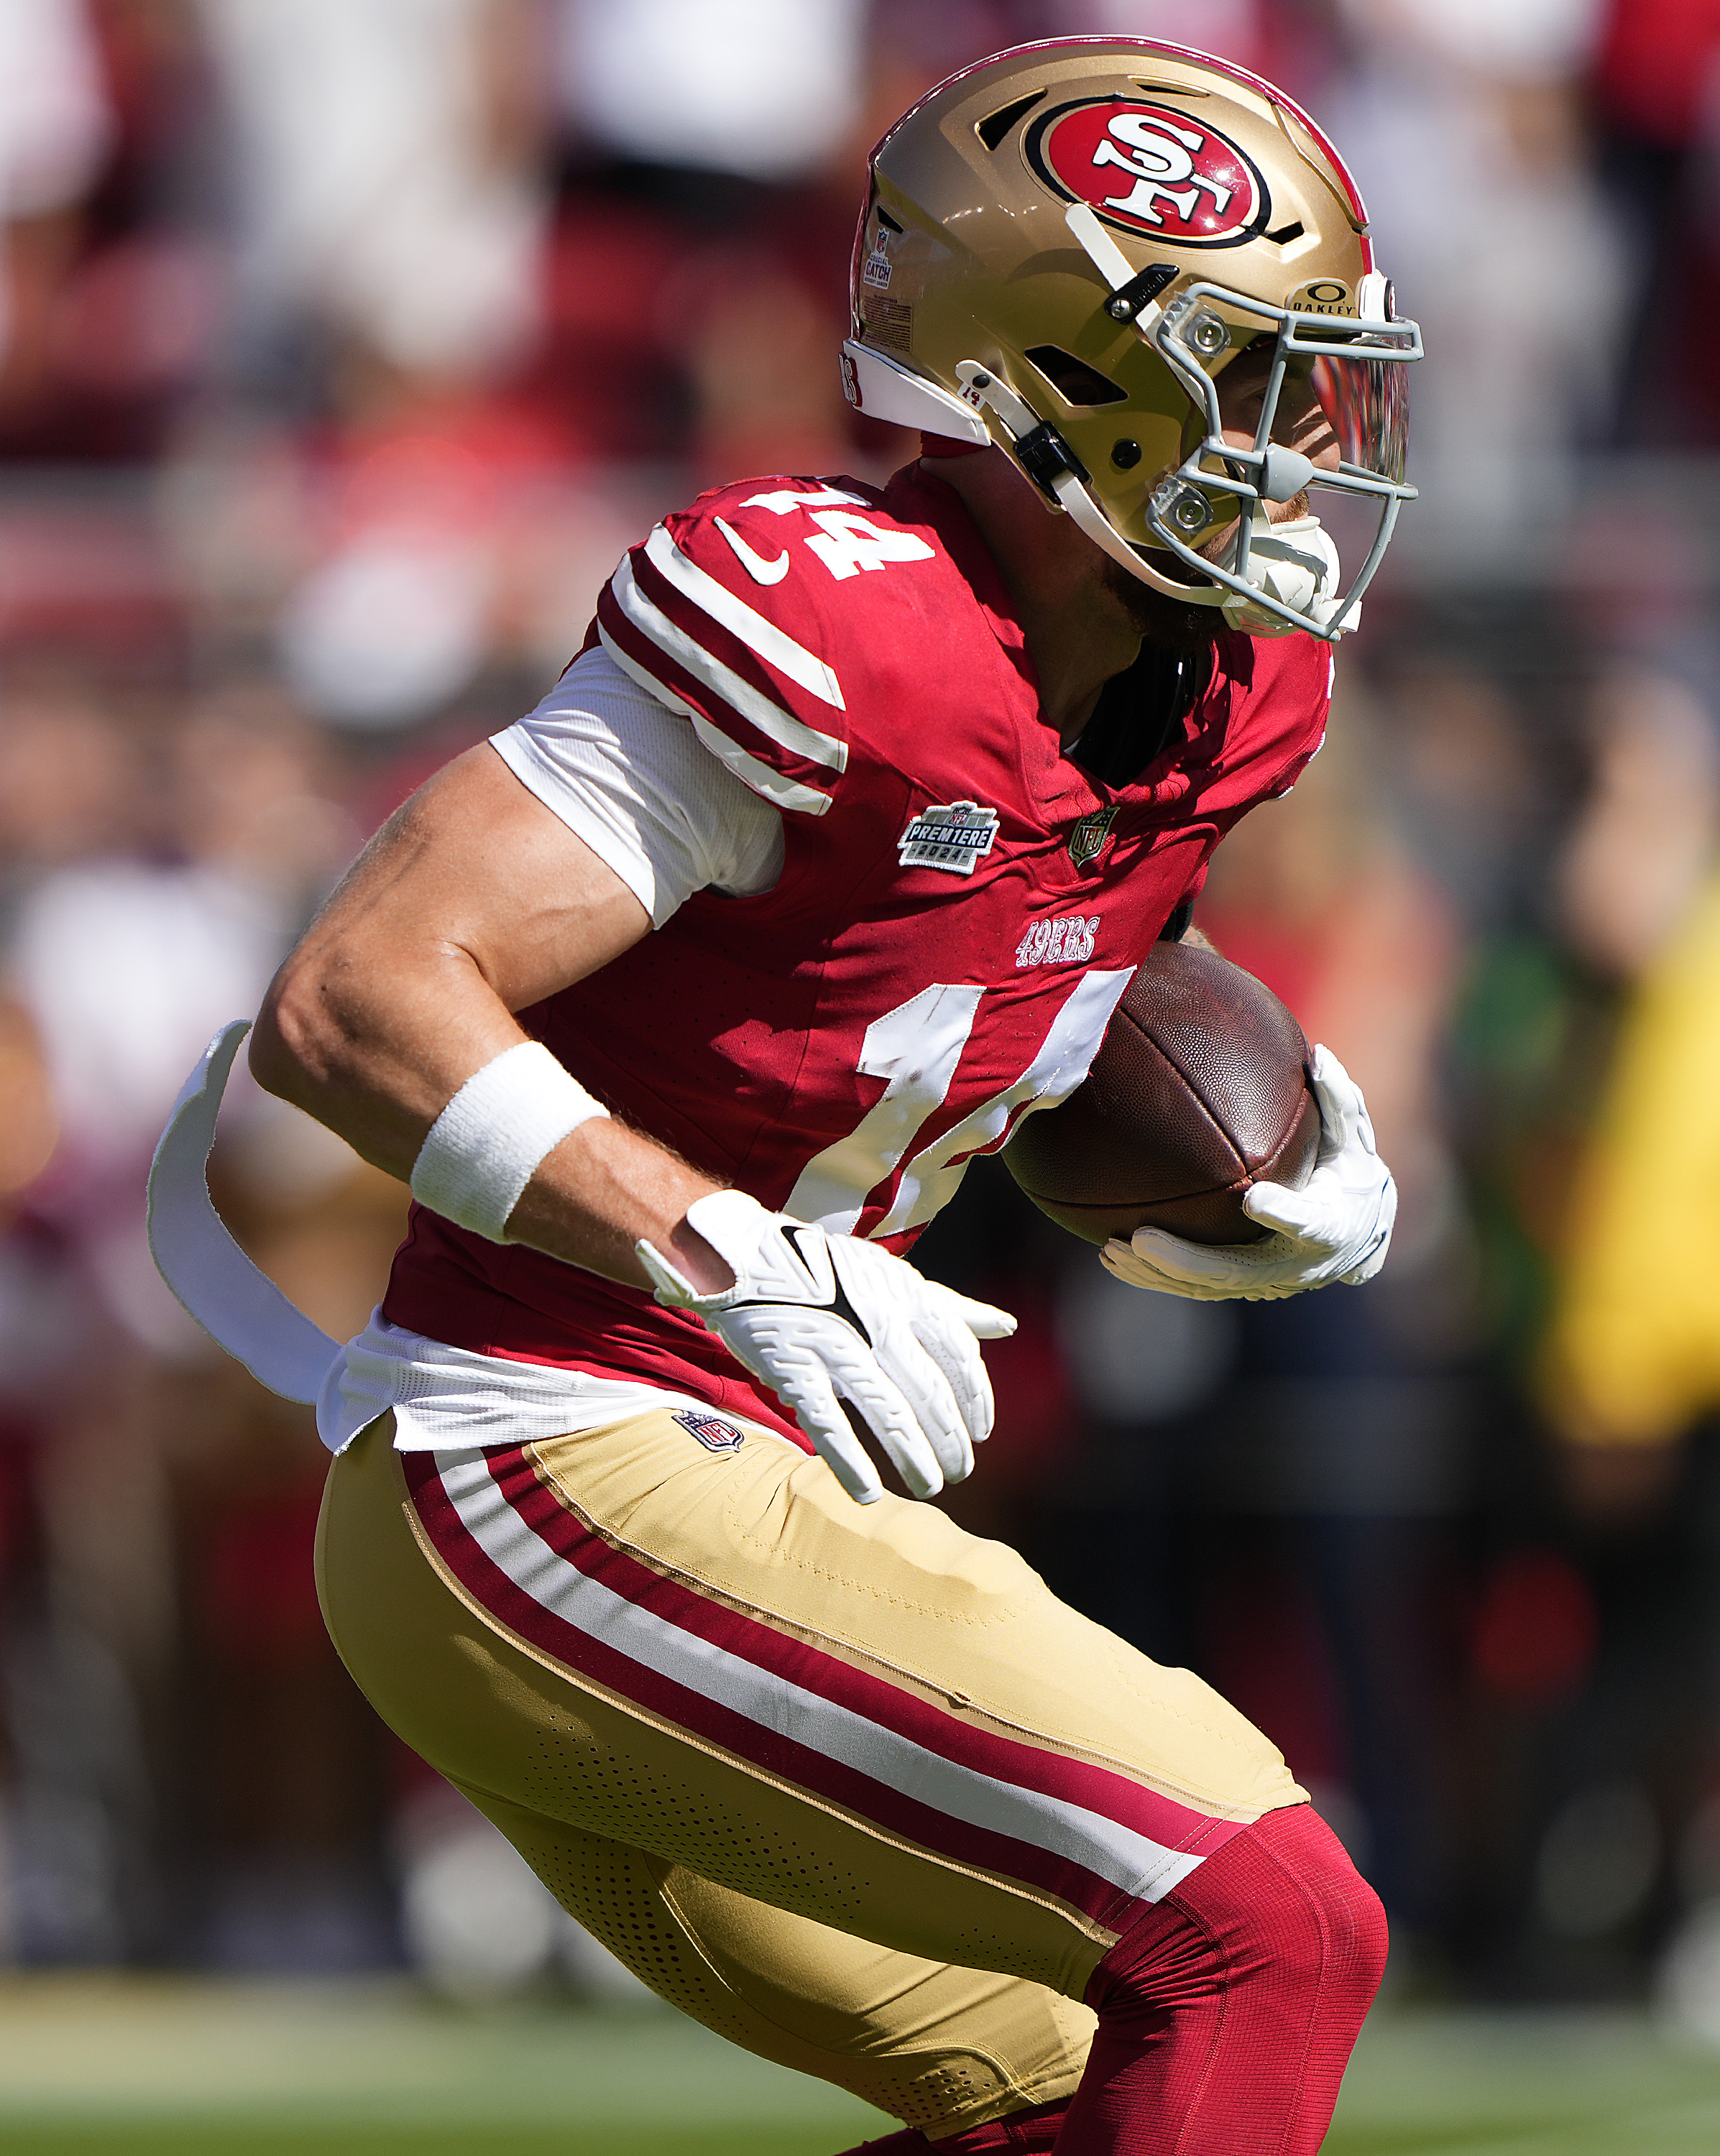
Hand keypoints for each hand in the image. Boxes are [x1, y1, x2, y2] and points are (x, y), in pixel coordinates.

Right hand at [636, 1190, 1014, 1503]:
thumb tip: (1008, 1326)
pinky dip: (851, 1463)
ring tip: (929, 1486)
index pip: (958, 1353)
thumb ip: (950, 1306)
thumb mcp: (895, 1278)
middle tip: (960, 1472)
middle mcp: (877, 1318)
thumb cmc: (829, 1272)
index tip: (982, 1432)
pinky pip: (829, 1424)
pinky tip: (868, 1493)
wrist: (746, 1256)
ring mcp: (835, 1344)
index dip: (975, 1398)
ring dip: (914, 1456)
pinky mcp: (793, 1368)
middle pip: (930, 1391)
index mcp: (906, 1295)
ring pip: (888, 1413)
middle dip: (950, 1438)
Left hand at [1099, 1046, 1394, 1301]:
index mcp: (1332, 1225)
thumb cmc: (1349, 1177)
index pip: (1311, 1224)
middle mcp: (1295, 1265)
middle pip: (1237, 1270)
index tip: (1255, 1200)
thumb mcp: (1354, 1141)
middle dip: (1186, 1258)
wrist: (1356, 1236)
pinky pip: (1192, 1286)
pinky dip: (1153, 1277)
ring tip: (1113, 1250)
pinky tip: (1111, 1257)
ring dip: (1157, 1273)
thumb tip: (1318, 1054)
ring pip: (1206, 1286)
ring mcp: (1264, 1281)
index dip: (1285, 1215)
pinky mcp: (1239, 1285)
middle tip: (1141, 1237)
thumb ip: (1338, 1103)